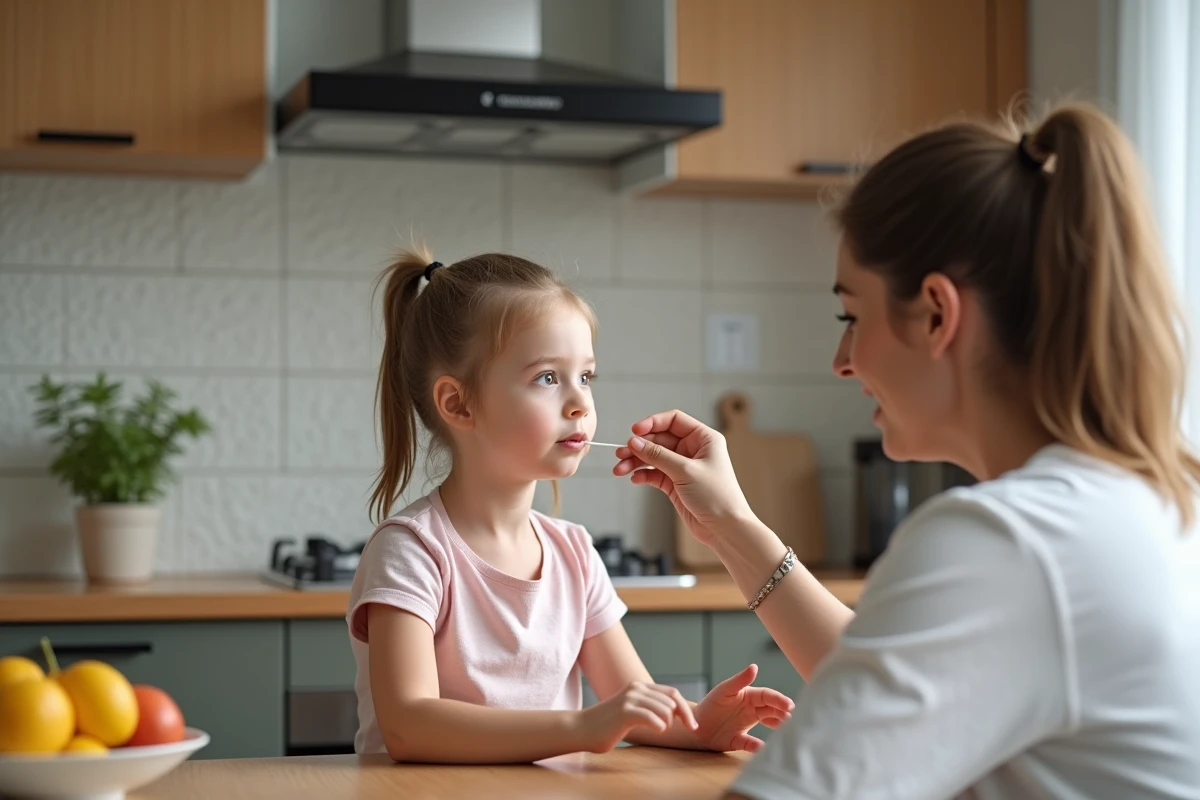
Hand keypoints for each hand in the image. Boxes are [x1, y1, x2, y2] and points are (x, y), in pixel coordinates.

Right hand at [577, 681, 698, 752]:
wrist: (581, 729)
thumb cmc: (608, 725)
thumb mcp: (631, 710)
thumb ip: (649, 707)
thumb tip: (674, 713)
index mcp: (640, 687)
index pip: (672, 693)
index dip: (686, 709)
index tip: (693, 726)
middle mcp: (636, 689)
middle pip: (672, 701)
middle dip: (681, 717)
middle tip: (681, 730)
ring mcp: (630, 699)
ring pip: (665, 709)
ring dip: (668, 723)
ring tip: (658, 730)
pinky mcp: (624, 712)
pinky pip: (651, 717)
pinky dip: (659, 725)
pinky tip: (657, 730)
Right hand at [612, 409, 755, 546]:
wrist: (725, 528)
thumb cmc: (718, 497)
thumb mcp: (686, 471)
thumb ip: (658, 455)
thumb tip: (635, 442)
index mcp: (704, 439)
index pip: (674, 421)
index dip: (653, 423)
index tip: (635, 431)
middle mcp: (693, 450)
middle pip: (660, 439)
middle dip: (640, 446)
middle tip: (621, 453)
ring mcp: (683, 467)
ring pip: (654, 457)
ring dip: (636, 462)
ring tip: (620, 468)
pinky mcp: (676, 484)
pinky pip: (655, 474)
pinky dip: (643, 475)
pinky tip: (634, 479)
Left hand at [693, 664, 794, 752]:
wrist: (695, 726)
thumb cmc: (710, 704)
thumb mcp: (724, 690)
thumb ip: (739, 680)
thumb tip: (755, 666)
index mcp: (748, 696)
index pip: (767, 696)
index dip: (779, 700)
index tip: (789, 705)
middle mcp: (751, 710)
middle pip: (771, 709)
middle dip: (783, 713)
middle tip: (793, 718)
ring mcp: (748, 725)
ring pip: (768, 725)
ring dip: (778, 727)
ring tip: (787, 731)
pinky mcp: (740, 741)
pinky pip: (752, 744)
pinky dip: (759, 747)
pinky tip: (765, 748)